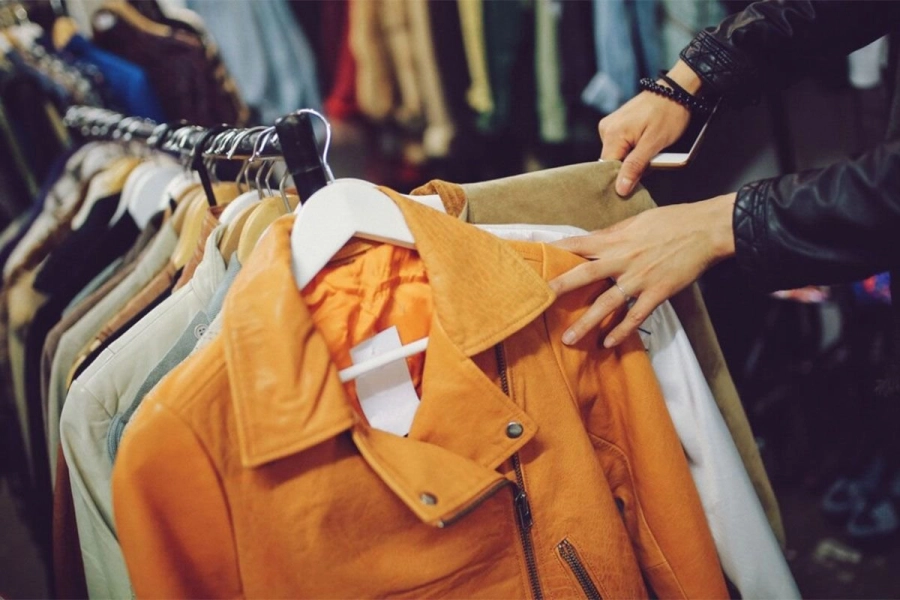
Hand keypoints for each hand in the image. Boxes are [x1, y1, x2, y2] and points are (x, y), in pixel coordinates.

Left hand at [549, 194, 736, 347]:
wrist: (706, 230)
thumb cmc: (673, 220)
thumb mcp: (637, 221)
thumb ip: (613, 234)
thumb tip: (592, 241)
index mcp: (616, 239)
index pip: (578, 243)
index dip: (555, 249)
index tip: (534, 255)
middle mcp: (623, 259)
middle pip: (584, 275)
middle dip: (560, 288)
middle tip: (538, 300)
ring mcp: (639, 278)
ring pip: (606, 304)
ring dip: (586, 323)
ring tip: (568, 339)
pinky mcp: (657, 293)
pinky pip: (635, 316)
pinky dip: (621, 331)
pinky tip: (607, 343)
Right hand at [599, 60, 700, 195]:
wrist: (676, 90)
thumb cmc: (669, 114)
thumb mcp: (654, 143)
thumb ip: (635, 166)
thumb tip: (620, 189)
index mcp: (612, 134)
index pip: (607, 168)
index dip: (622, 177)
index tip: (639, 178)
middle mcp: (605, 129)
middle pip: (612, 162)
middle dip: (631, 166)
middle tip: (651, 159)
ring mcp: (610, 125)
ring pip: (618, 155)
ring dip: (633, 158)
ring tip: (650, 148)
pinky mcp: (616, 124)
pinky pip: (621, 145)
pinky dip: (633, 149)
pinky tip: (645, 142)